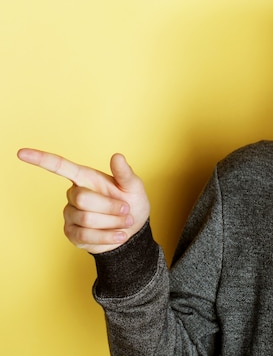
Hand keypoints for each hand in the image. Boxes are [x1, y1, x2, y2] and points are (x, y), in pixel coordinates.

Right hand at [17, 148, 149, 253]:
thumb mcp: (133, 186)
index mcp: (86, 178)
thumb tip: (117, 156)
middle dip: (110, 206)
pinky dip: (108, 236)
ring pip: (86, 219)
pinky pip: (87, 236)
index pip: (60, 166)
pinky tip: (119, 235)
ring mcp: (71, 215)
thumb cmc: (131, 202)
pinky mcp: (72, 234)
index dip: (41, 160)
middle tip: (126, 210)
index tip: (21, 152)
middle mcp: (74, 195)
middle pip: (82, 198)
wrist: (133, 229)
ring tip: (124, 221)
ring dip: (112, 222)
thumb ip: (125, 173)